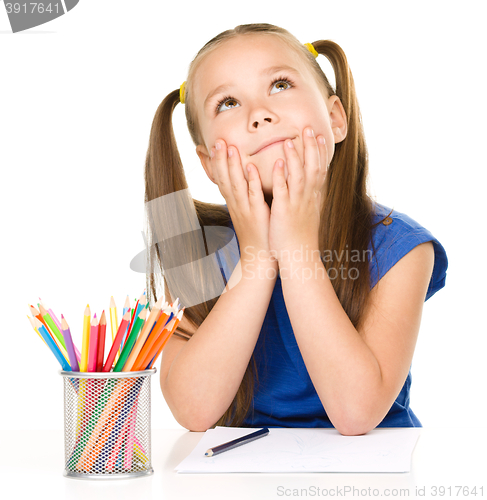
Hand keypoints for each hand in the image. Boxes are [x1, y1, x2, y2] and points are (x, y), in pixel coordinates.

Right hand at [211, 139, 275, 268]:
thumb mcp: (246, 211)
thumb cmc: (257, 232)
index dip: (214, 163)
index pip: (220, 179)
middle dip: (220, 159)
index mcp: (233, 202)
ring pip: (236, 184)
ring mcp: (245, 209)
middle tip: (217, 140)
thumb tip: (244, 180)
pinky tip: (251, 167)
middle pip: (224, 178)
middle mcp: (236, 204)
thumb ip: (245, 194)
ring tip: (229, 147)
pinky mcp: (257, 214)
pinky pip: (253, 195)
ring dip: (232, 165)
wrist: (260, 256)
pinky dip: (252, 180)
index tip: (209, 146)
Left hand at [269, 127, 328, 260]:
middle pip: (313, 168)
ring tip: (291, 140)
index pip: (319, 170)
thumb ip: (308, 199)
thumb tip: (311, 189)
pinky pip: (283, 191)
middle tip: (310, 128)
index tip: (320, 136)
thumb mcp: (307, 214)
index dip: (320, 153)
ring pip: (299, 176)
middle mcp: (307, 198)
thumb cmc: (300, 237)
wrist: (299, 258)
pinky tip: (279, 162)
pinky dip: (282, 176)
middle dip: (311, 148)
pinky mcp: (284, 212)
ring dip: (296, 157)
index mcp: (312, 198)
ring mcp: (297, 204)